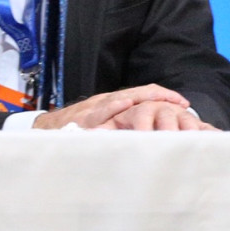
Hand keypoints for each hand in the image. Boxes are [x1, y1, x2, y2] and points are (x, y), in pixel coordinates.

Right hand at [34, 84, 201, 130]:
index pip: (143, 95)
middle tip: (179, 102)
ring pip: (120, 100)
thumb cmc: (77, 130)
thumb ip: (125, 127)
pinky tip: (125, 104)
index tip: (184, 103)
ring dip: (140, 99)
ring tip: (159, 99)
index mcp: (114, 104)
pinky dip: (112, 107)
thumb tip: (153, 136)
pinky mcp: (82, 120)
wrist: (45, 130)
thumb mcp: (105, 126)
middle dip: (159, 97)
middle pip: (136, 94)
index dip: (163, 97)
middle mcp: (106, 103)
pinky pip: (99, 113)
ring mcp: (94, 111)